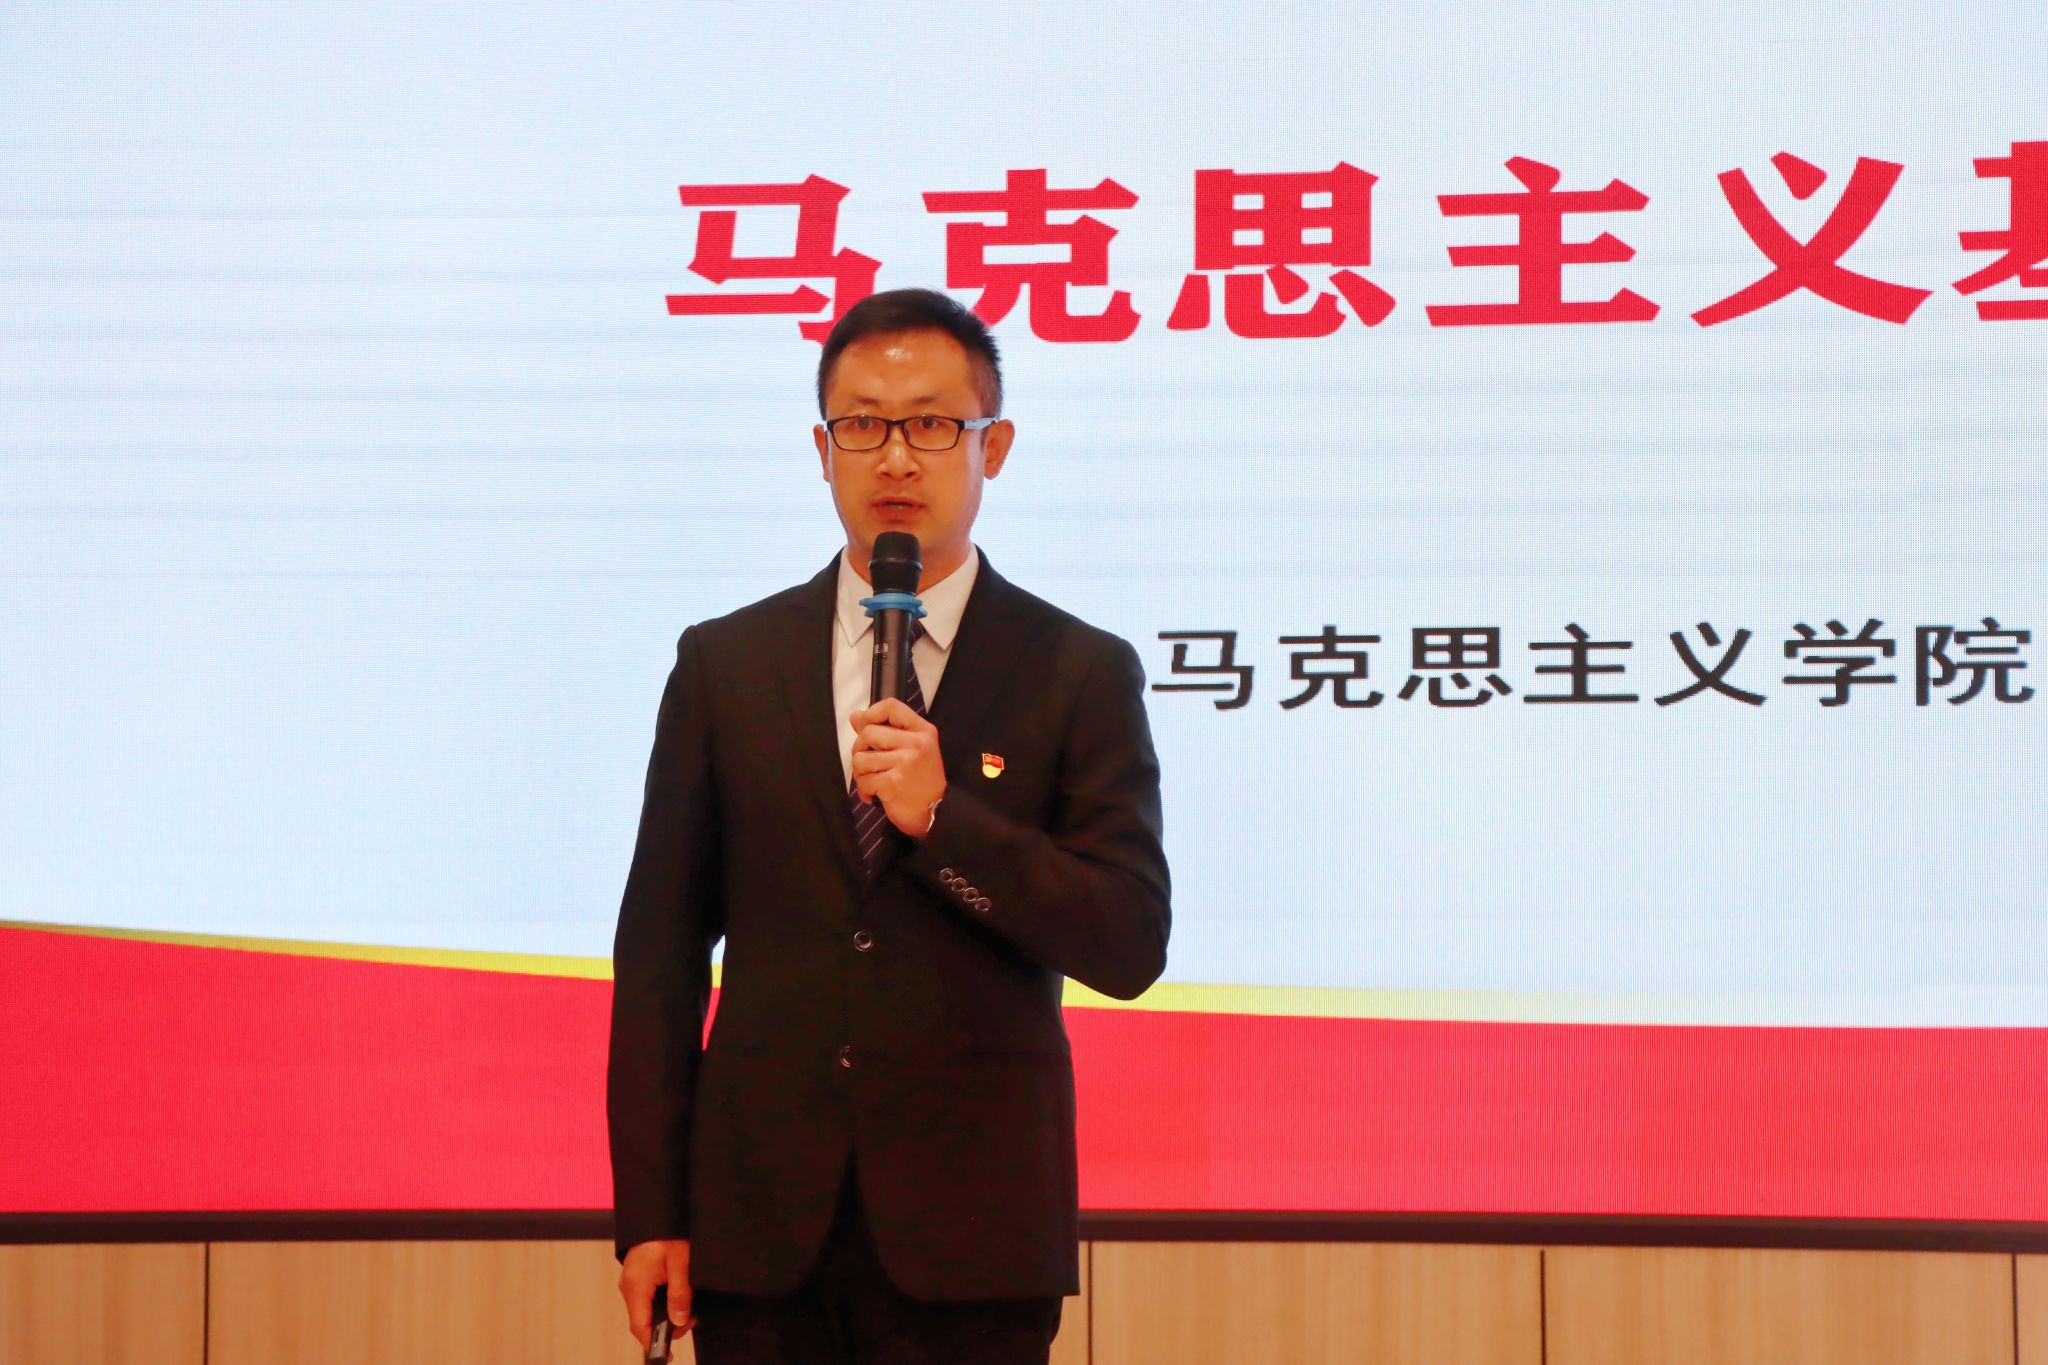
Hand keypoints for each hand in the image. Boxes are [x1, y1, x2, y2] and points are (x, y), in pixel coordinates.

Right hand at [619, 1238, 692, 1351]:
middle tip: (691, 1319)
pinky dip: (661, 1302)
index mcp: (636, 1285)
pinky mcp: (637, 1275)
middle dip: (667, 1326)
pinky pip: (647, 1297)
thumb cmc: (668, 1231)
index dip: (653, 1344)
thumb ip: (680, 1293)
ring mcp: (632, 1280)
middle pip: (643, 1320)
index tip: (667, 1355)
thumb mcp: (681, 1262)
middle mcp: (629, 1285)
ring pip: (646, 1309)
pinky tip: (677, 1296)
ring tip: (688, 1306)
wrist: (659, 1208)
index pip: (640, 1326)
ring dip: (666, 1313)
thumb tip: (679, 1320)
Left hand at [850, 697, 946, 836]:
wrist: (936, 813)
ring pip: (860, 758)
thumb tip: (856, 716)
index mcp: (922, 731)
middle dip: (860, 749)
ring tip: (875, 780)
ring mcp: (904, 763)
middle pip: (868, 733)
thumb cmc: (923, 781)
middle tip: (870, 764)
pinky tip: (876, 795)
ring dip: (861, 773)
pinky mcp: (893, 783)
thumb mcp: (913, 749)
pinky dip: (865, 791)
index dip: (871, 713)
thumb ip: (885, 730)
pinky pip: (863, 781)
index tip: (865, 726)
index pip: (891, 706)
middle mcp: (915, 744)